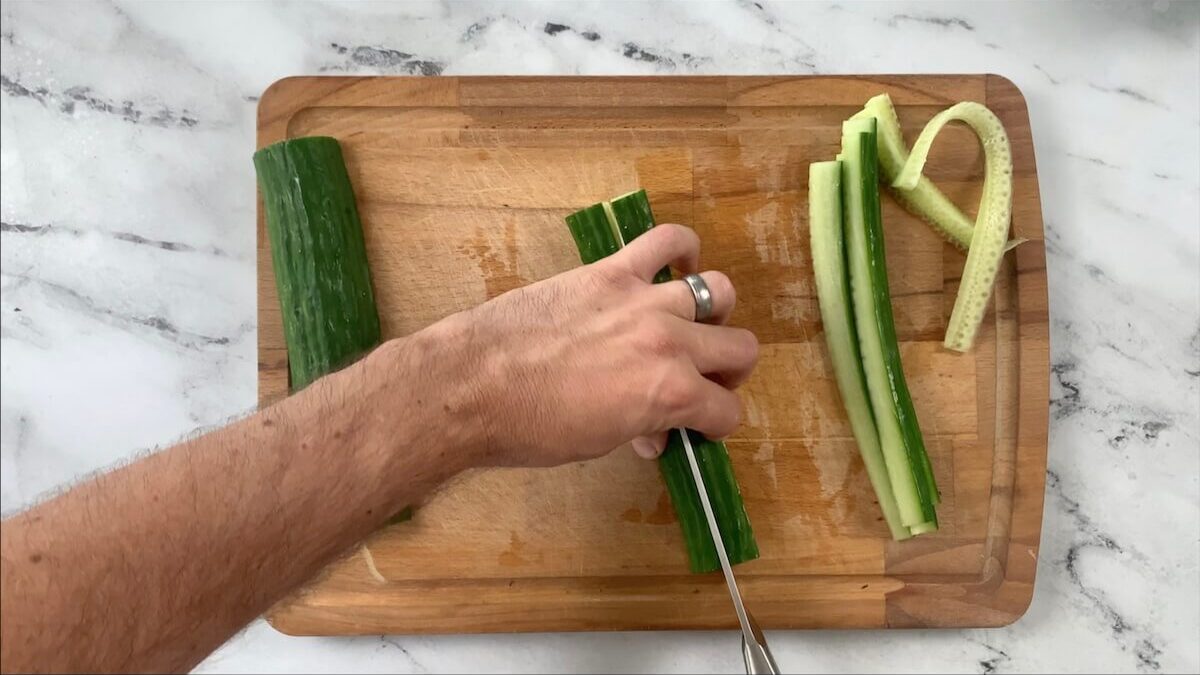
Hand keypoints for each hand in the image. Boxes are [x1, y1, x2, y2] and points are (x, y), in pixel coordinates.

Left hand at [384, 223, 758, 468]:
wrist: (473, 385)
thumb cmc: (530, 427)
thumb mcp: (598, 442)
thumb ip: (640, 426)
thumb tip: (652, 429)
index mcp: (671, 393)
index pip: (726, 410)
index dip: (715, 423)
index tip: (698, 426)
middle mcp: (670, 342)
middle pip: (739, 348)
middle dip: (726, 372)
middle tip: (701, 381)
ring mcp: (643, 300)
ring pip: (719, 291)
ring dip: (712, 314)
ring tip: (689, 325)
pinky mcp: (612, 271)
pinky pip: (667, 240)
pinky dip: (681, 249)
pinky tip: (674, 266)